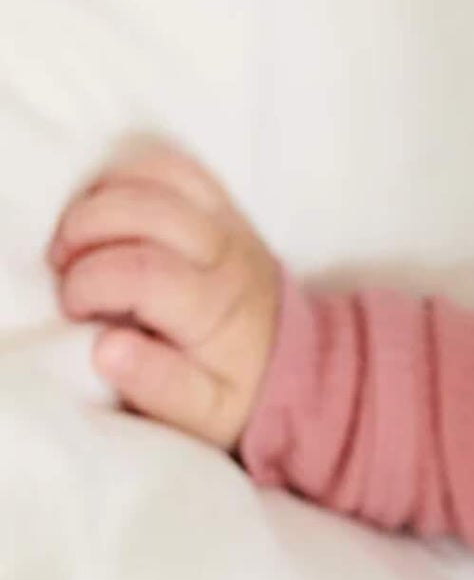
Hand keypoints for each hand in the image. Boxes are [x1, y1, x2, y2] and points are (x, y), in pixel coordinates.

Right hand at [47, 139, 281, 452]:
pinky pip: (170, 166)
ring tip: (80, 240)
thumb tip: (105, 349)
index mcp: (215, 306)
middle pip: (144, 209)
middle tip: (66, 268)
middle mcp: (223, 252)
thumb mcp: (206, 412)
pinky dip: (125, 177)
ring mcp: (225, 222)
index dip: (88, 283)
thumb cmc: (241, 390)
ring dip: (99, 198)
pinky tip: (107, 214)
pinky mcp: (221, 207)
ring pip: (155, 175)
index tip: (74, 310)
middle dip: (83, 231)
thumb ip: (158, 385)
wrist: (302, 365)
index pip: (140, 272)